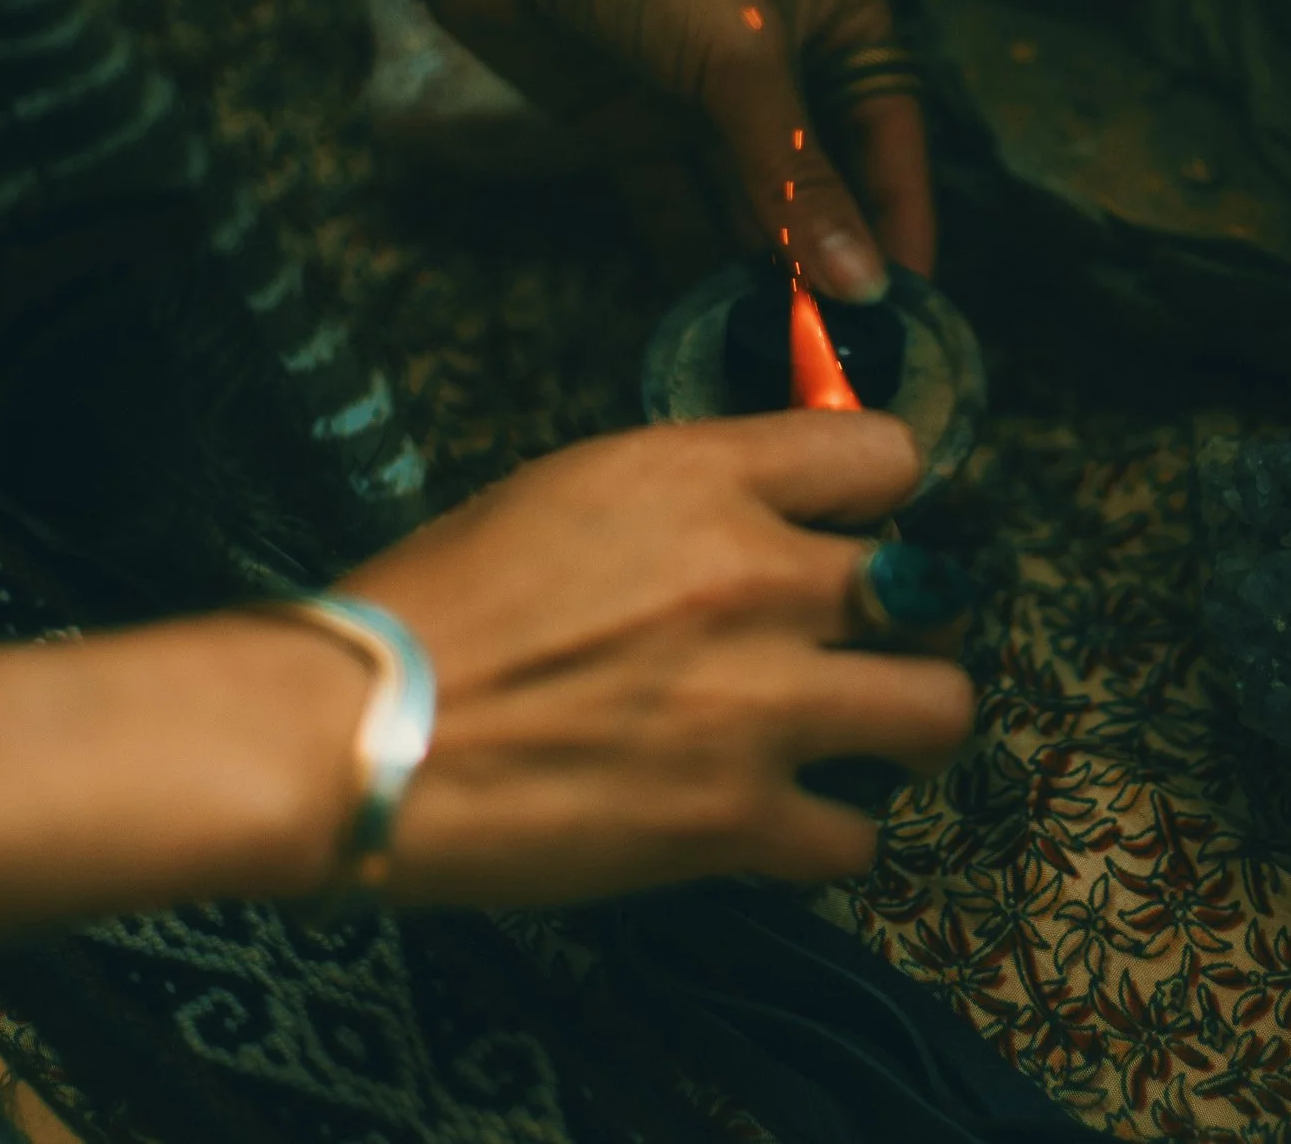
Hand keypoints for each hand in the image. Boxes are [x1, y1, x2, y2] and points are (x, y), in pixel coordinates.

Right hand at [337, 412, 973, 906]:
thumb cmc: (433, 609)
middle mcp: (755, 577)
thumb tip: (773, 514)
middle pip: (935, 587)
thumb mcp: (567, 491)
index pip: (886, 452)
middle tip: (857, 645)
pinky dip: (826, 835)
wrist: (351, 735)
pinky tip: (777, 821)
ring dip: (903, 724)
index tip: (854, 529)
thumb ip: (692, 494)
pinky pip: (859, 838)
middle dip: (906, 619)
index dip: (877, 496)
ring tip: (854, 735)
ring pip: (940, 708)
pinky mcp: (736, 822)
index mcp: (704, 477)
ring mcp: (759, 703)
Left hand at [420, 0, 934, 300]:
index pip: (889, 123)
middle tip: (841, 339)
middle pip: (819, 165)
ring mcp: (700, 84)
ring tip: (783, 345)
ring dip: (761, 262)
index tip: (905, 297)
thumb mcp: (741, 58)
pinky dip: (693, 253)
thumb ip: (798, 180)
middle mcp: (779, 41)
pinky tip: (713, 316)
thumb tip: (863, 285)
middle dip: (827, 249)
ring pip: (747, 191)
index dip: (898, 210)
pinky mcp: (632, 117)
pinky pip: (677, 199)